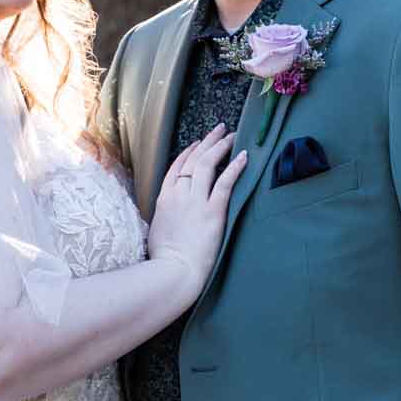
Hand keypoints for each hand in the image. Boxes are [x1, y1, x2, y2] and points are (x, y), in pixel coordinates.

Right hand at [147, 125, 249, 303]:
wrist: (172, 271)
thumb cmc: (163, 259)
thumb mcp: (156, 231)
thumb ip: (164, 217)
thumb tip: (168, 216)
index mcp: (164, 199)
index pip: (176, 168)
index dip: (188, 153)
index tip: (197, 144)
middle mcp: (179, 194)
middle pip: (193, 159)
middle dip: (207, 141)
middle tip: (219, 129)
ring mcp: (196, 201)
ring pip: (208, 164)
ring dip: (220, 146)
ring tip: (231, 135)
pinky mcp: (213, 211)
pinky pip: (225, 182)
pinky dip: (235, 167)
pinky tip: (244, 156)